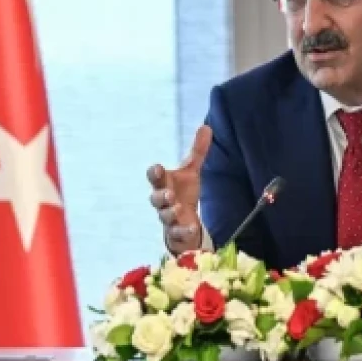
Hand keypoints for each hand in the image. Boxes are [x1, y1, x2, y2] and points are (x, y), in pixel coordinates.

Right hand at [147, 125, 211, 253]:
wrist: (183, 220)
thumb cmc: (183, 192)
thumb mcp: (191, 172)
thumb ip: (197, 152)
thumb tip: (206, 127)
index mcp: (164, 183)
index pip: (154, 177)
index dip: (154, 173)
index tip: (158, 168)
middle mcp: (163, 201)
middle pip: (155, 198)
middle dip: (160, 196)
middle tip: (169, 193)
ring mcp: (168, 218)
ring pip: (164, 216)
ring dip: (169, 212)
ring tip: (178, 208)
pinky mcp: (175, 233)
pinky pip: (176, 234)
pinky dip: (183, 231)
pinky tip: (192, 228)